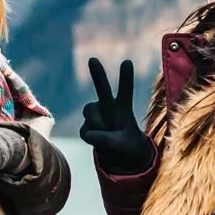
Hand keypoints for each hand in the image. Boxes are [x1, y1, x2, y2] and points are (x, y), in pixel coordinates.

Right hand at [79, 58, 153, 174]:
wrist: (119, 155)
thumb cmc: (127, 146)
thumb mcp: (124, 146)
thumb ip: (109, 141)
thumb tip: (90, 135)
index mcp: (124, 109)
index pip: (126, 92)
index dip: (126, 78)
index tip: (127, 62)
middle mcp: (109, 107)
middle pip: (102, 89)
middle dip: (98, 75)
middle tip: (92, 59)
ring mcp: (96, 116)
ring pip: (90, 114)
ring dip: (97, 124)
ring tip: (109, 135)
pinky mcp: (86, 127)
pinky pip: (86, 132)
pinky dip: (93, 139)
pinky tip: (100, 141)